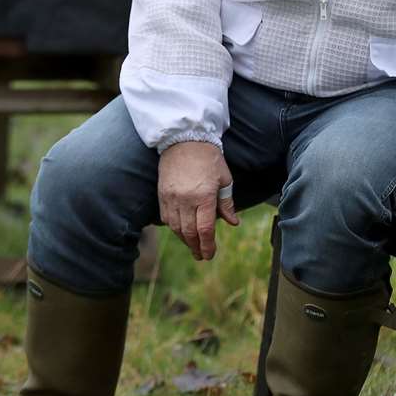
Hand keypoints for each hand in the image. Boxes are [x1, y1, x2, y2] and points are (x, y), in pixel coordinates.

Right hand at [158, 141, 236, 260]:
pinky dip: (174, 228)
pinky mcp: (162, 195)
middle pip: (189, 232)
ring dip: (185, 240)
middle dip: (196, 247)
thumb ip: (226, 203)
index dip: (207, 246)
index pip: (204, 229)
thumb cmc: (209, 158)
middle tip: (202, 256)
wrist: (184, 139)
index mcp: (204, 196)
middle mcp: (185, 199)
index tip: (210, 255)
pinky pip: (166, 218)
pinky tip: (181, 232)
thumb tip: (233, 222)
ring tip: (193, 246)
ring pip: (176, 228)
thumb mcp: (224, 179)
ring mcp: (171, 198)